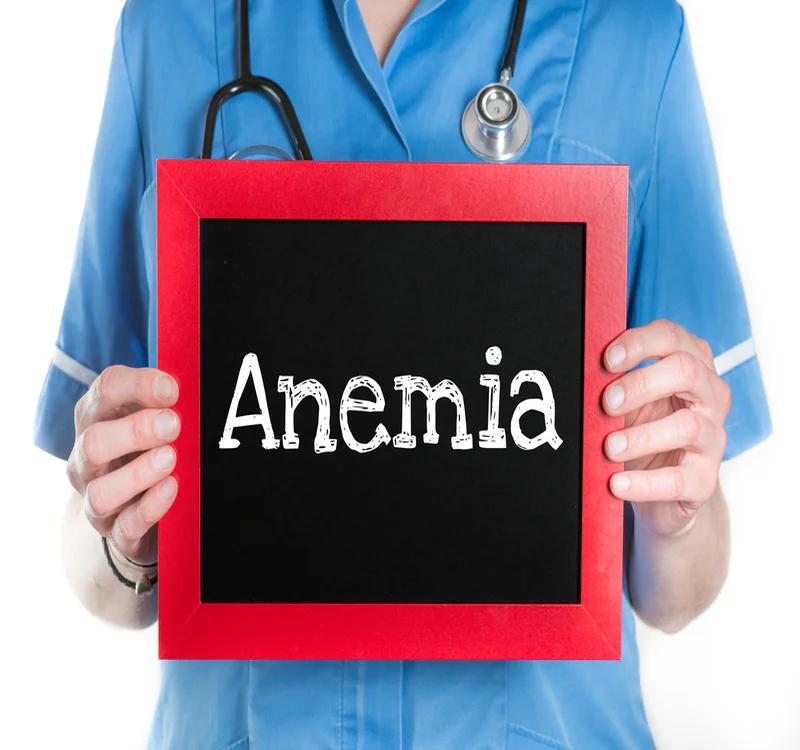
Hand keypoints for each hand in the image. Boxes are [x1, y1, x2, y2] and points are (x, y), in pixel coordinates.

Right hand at [66, 366, 180, 564]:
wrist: (141, 510)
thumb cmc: (153, 447)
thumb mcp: (158, 417)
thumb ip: (169, 402)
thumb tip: (192, 388)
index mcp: (98, 418)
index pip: (106, 390)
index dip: (138, 385)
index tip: (172, 389)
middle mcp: (88, 459)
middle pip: (94, 441)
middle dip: (135, 431)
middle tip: (173, 425)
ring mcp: (98, 499)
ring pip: (101, 491)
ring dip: (138, 474)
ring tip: (170, 459)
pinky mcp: (117, 534)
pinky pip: (126, 526)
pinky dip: (150, 508)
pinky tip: (172, 489)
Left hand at [602, 320, 730, 536]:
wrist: (662, 489)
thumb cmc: (643, 430)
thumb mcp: (628, 401)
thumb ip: (612, 382)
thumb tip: (581, 372)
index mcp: (690, 366)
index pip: (671, 337)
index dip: (638, 343)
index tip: (607, 360)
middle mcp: (709, 397)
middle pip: (686, 371)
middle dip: (641, 383)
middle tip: (607, 403)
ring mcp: (711, 437)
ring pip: (687, 425)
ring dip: (641, 436)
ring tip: (609, 448)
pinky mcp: (705, 478)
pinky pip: (679, 479)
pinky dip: (644, 483)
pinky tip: (617, 484)